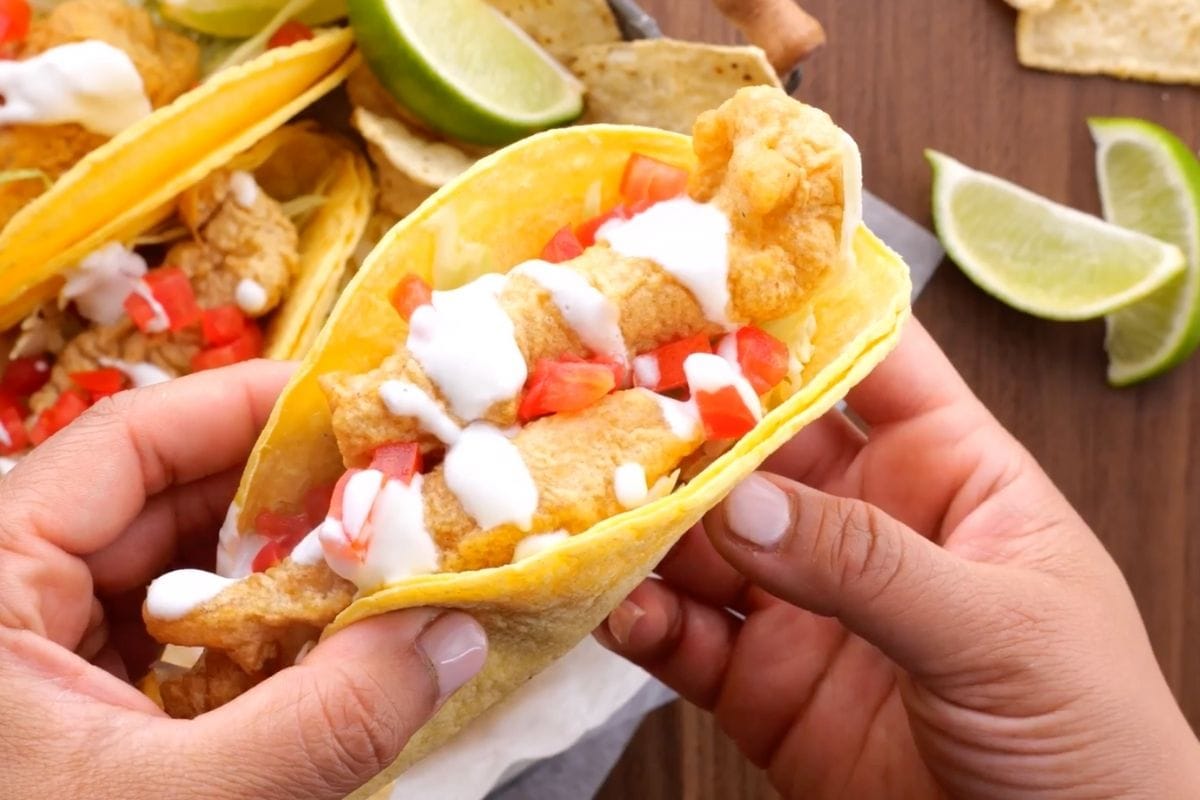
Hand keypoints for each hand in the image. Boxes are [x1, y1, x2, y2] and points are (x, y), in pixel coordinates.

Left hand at [0, 361, 486, 799]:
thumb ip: (320, 725)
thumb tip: (451, 637)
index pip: (131, 440)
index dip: (251, 408)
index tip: (359, 406)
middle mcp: (10, 595)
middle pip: (167, 499)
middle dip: (289, 500)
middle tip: (399, 493)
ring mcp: (42, 655)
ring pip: (181, 575)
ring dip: (284, 574)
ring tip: (383, 567)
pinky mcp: (78, 710)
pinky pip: (182, 646)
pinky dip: (259, 642)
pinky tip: (329, 651)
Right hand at [598, 320, 1199, 797]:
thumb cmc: (1089, 736)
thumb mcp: (999, 630)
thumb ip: (871, 563)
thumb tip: (745, 505)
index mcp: (949, 473)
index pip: (869, 362)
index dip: (796, 314)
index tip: (710, 272)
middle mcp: (865, 520)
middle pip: (760, 443)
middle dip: (688, 419)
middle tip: (609, 391)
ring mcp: (805, 600)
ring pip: (703, 538)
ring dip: (646, 520)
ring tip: (588, 501)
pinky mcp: (760, 681)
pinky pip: (683, 635)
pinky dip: (640, 617)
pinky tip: (618, 605)